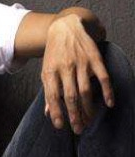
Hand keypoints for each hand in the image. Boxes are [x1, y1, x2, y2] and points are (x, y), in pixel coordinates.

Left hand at [41, 14, 113, 133]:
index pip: (52, 96)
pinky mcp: (94, 58)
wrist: (65, 27)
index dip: (56, 112)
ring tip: (89, 120)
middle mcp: (65, 68)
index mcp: (50, 71)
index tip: (60, 126)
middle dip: (74, 115)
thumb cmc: (54, 53)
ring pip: (85, 90)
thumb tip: (48, 113)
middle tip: (78, 129)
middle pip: (70, 96)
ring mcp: (81, 63)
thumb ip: (49, 91)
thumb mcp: (47, 70)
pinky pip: (103, 77)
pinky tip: (109, 103)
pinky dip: (107, 91)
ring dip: (88, 108)